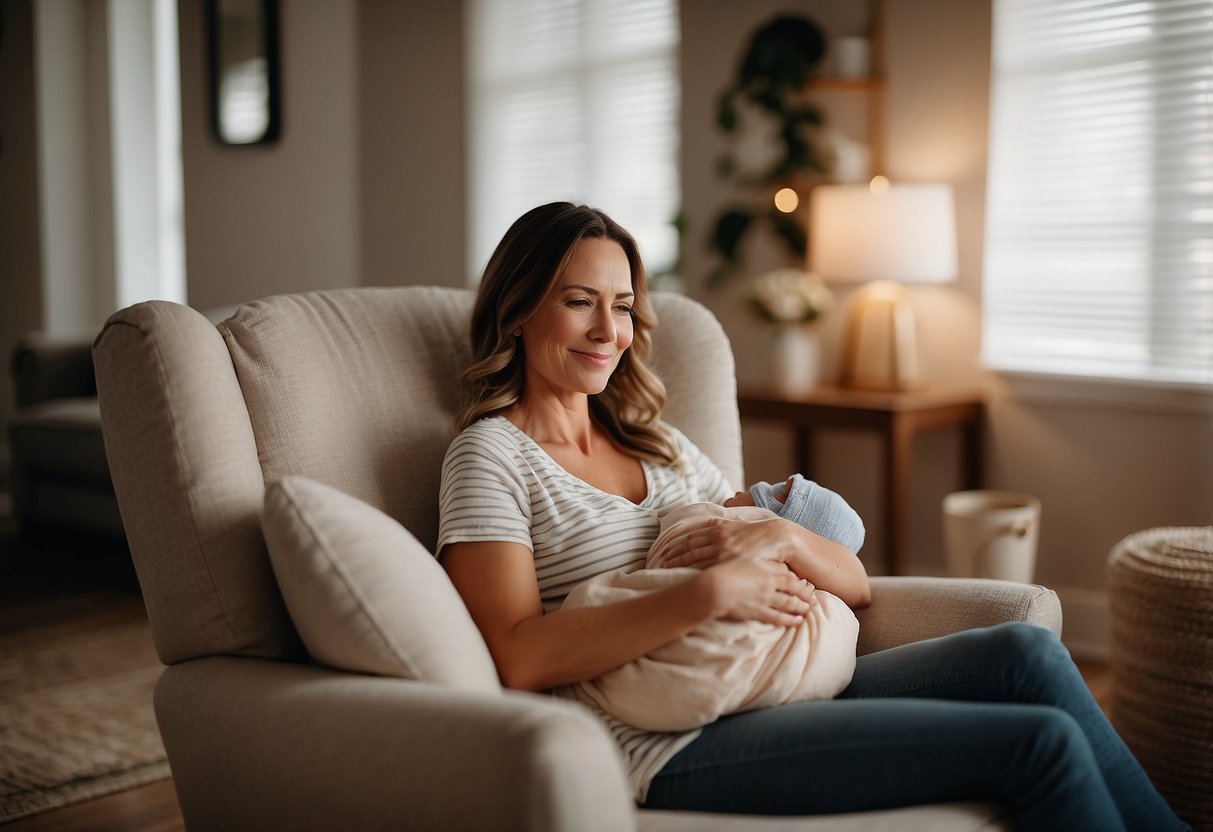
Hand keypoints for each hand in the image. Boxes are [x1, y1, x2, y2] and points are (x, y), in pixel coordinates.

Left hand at [660, 516, 797, 569]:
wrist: (780, 538)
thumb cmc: (758, 534)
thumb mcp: (737, 525)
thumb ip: (721, 526)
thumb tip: (709, 526)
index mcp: (718, 527)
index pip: (689, 537)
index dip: (673, 545)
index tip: (661, 551)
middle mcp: (718, 538)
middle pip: (687, 548)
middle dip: (671, 556)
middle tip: (656, 564)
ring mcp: (725, 551)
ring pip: (695, 559)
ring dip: (678, 565)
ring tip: (665, 572)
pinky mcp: (733, 562)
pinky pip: (710, 569)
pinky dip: (695, 573)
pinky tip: (687, 579)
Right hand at [704, 558, 815, 627]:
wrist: (715, 588)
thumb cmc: (726, 571)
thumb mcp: (745, 559)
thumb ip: (761, 561)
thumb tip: (776, 564)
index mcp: (766, 570)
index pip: (789, 576)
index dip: (799, 581)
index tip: (806, 584)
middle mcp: (769, 585)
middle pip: (793, 590)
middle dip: (805, 595)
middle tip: (813, 599)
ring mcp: (765, 599)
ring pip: (789, 604)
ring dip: (800, 607)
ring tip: (808, 610)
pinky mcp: (758, 612)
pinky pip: (778, 618)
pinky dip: (790, 620)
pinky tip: (797, 622)